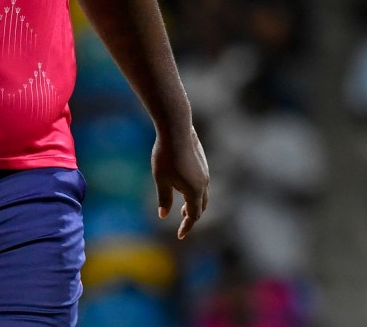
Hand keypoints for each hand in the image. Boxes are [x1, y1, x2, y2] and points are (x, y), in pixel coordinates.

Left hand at [152, 125, 209, 239]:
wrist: (176, 129)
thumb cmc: (166, 155)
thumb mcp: (161, 179)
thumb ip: (164, 199)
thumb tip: (163, 215)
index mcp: (195, 191)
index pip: (193, 215)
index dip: (186, 227)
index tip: (180, 236)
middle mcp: (204, 183)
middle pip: (201, 207)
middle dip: (192, 216)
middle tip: (182, 223)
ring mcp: (205, 172)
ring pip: (203, 195)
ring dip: (195, 204)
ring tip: (182, 207)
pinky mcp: (203, 163)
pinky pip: (202, 184)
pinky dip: (195, 192)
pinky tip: (183, 187)